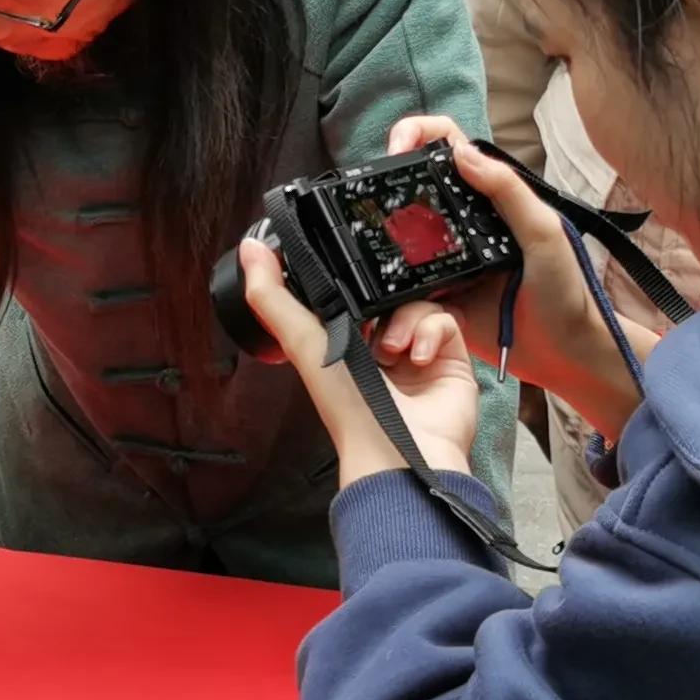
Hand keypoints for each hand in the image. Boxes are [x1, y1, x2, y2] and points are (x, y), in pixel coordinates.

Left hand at [234, 240, 481, 489]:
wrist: (400, 449)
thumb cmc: (348, 407)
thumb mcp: (304, 343)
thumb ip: (273, 298)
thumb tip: (250, 250)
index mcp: (343, 343)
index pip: (350, 295)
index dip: (348, 279)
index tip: (344, 264)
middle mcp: (380, 347)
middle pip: (389, 294)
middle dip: (383, 297)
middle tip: (372, 313)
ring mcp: (417, 352)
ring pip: (417, 302)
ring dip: (404, 319)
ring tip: (392, 349)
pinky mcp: (449, 357)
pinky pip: (445, 319)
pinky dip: (431, 332)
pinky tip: (417, 357)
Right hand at [380, 116, 667, 437]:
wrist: (564, 354)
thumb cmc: (566, 290)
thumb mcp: (544, 231)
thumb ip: (507, 190)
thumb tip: (461, 152)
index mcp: (487, 198)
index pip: (446, 146)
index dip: (416, 135)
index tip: (396, 149)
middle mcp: (460, 225)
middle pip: (408, 193)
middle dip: (383, 200)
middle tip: (374, 216)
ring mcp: (443, 264)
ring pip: (394, 249)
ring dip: (381, 263)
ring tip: (383, 276)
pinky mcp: (434, 303)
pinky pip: (400, 298)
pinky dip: (395, 310)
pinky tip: (401, 324)